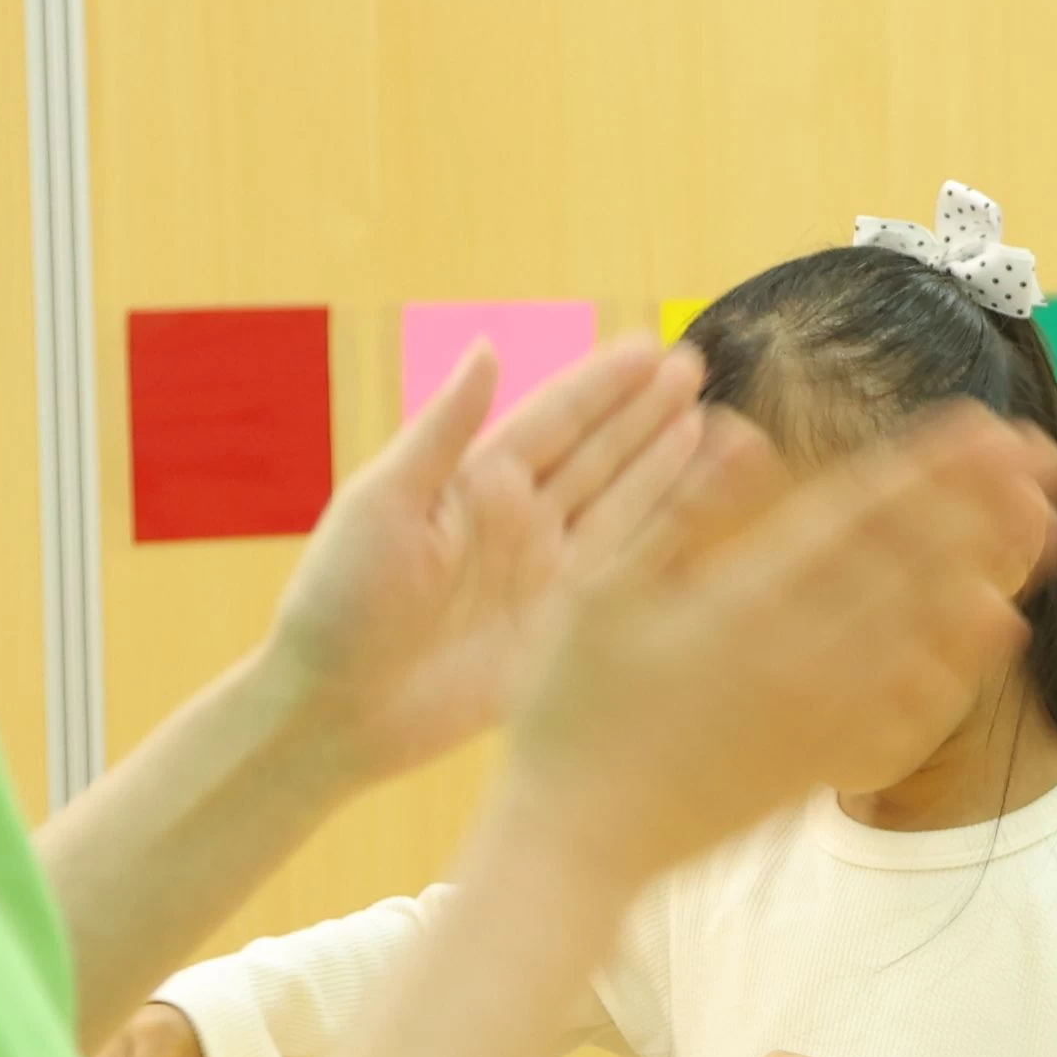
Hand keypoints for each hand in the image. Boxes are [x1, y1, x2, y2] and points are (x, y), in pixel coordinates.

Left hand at [266, 339, 713, 785]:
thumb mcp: (384, 502)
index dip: (604, 385)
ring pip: (623, 505)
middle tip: (699, 368)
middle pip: (598, 454)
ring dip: (668, 465)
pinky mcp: (564, 628)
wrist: (336, 709)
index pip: (553, 419)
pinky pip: (625, 572)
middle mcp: (518, 521)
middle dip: (647, 412)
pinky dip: (665, 536)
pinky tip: (701, 506)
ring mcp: (545, 574)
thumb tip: (487, 347)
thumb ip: (444, 430)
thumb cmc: (340, 601)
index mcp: (472, 484)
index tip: (653, 349)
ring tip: (721, 426)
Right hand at [498, 402, 1056, 894]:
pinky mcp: (825, 762)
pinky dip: (963, 663)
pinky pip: (914, 709)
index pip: (862, 516)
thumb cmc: (568, 710)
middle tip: (1048, 456)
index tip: (988, 424)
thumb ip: (681, 510)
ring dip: (993, 570)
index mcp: (745, 600)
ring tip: (1048, 526)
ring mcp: (821, 714)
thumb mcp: (597, 592)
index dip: (934, 466)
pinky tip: (997, 626)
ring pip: (929, 630)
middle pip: (916, 564)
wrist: (576, 842)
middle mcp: (800, 654)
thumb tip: (743, 429)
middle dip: (987, 502)